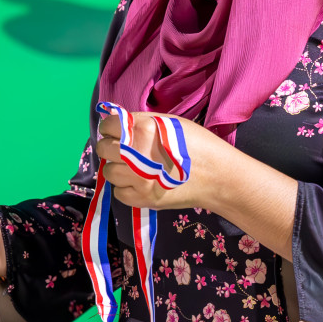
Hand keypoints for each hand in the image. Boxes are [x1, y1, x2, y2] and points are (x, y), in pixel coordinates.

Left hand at [96, 112, 225, 211]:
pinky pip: (119, 193)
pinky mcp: (142, 199)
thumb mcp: (169, 122)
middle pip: (104, 148)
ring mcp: (138, 179)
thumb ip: (141, 121)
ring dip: (117, 169)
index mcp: (143, 129)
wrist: (218, 177)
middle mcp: (136, 153)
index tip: (115, 132)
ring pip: (108, 172)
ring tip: (132, 168)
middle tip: (122, 151)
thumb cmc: (198, 144)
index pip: (108, 125)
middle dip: (110, 147)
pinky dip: (125, 188)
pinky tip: (139, 183)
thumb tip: (118, 123)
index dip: (110, 128)